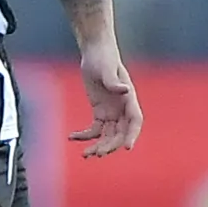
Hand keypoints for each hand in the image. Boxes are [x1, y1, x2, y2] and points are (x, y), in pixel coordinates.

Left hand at [71, 43, 141, 157]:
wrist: (95, 52)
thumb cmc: (104, 57)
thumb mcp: (107, 69)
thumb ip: (114, 81)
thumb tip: (125, 90)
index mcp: (129, 99)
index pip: (135, 121)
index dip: (133, 135)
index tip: (127, 148)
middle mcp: (122, 109)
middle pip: (120, 133)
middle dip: (111, 145)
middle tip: (97, 154)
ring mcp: (111, 112)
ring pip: (108, 135)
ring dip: (98, 145)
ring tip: (85, 154)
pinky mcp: (99, 112)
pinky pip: (94, 129)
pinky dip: (85, 136)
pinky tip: (72, 137)